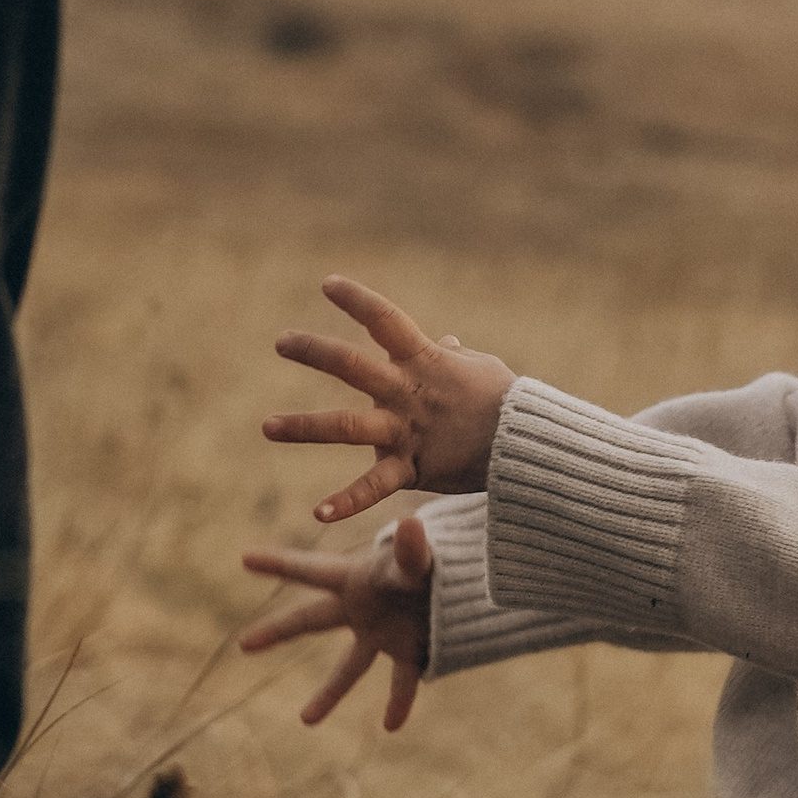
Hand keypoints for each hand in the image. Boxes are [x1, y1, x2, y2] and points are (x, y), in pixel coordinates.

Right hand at [240, 516, 433, 729]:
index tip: (244, 557)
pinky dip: (398, 702)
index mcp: (358, 579)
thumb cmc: (442, 559)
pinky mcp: (411, 650)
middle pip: (312, 621)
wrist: (478, 576)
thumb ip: (412, 551)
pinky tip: (391, 725)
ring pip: (350, 666)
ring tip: (307, 721)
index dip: (277, 563)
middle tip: (244, 644)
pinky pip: (401, 682)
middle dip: (277, 631)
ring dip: (329, 693)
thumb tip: (410, 525)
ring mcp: (384, 632)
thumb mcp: (421, 560)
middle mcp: (364, 608)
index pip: (310, 570)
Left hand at [264, 277, 515, 511]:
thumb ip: (454, 356)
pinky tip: (318, 513)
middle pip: (353, 365)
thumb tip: (446, 342)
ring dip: (304, 426)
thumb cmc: (507, 403)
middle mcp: (408, 392)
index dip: (357, 301)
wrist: (530, 447)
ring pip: (347, 425)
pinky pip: (374, 486)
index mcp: (425, 361)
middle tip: (282, 342)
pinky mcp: (412, 468)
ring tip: (267, 427)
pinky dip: (347, 500)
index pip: (386, 321)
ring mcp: (406, 430)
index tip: (328, 284)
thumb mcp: (481, 369)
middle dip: (314, 351)